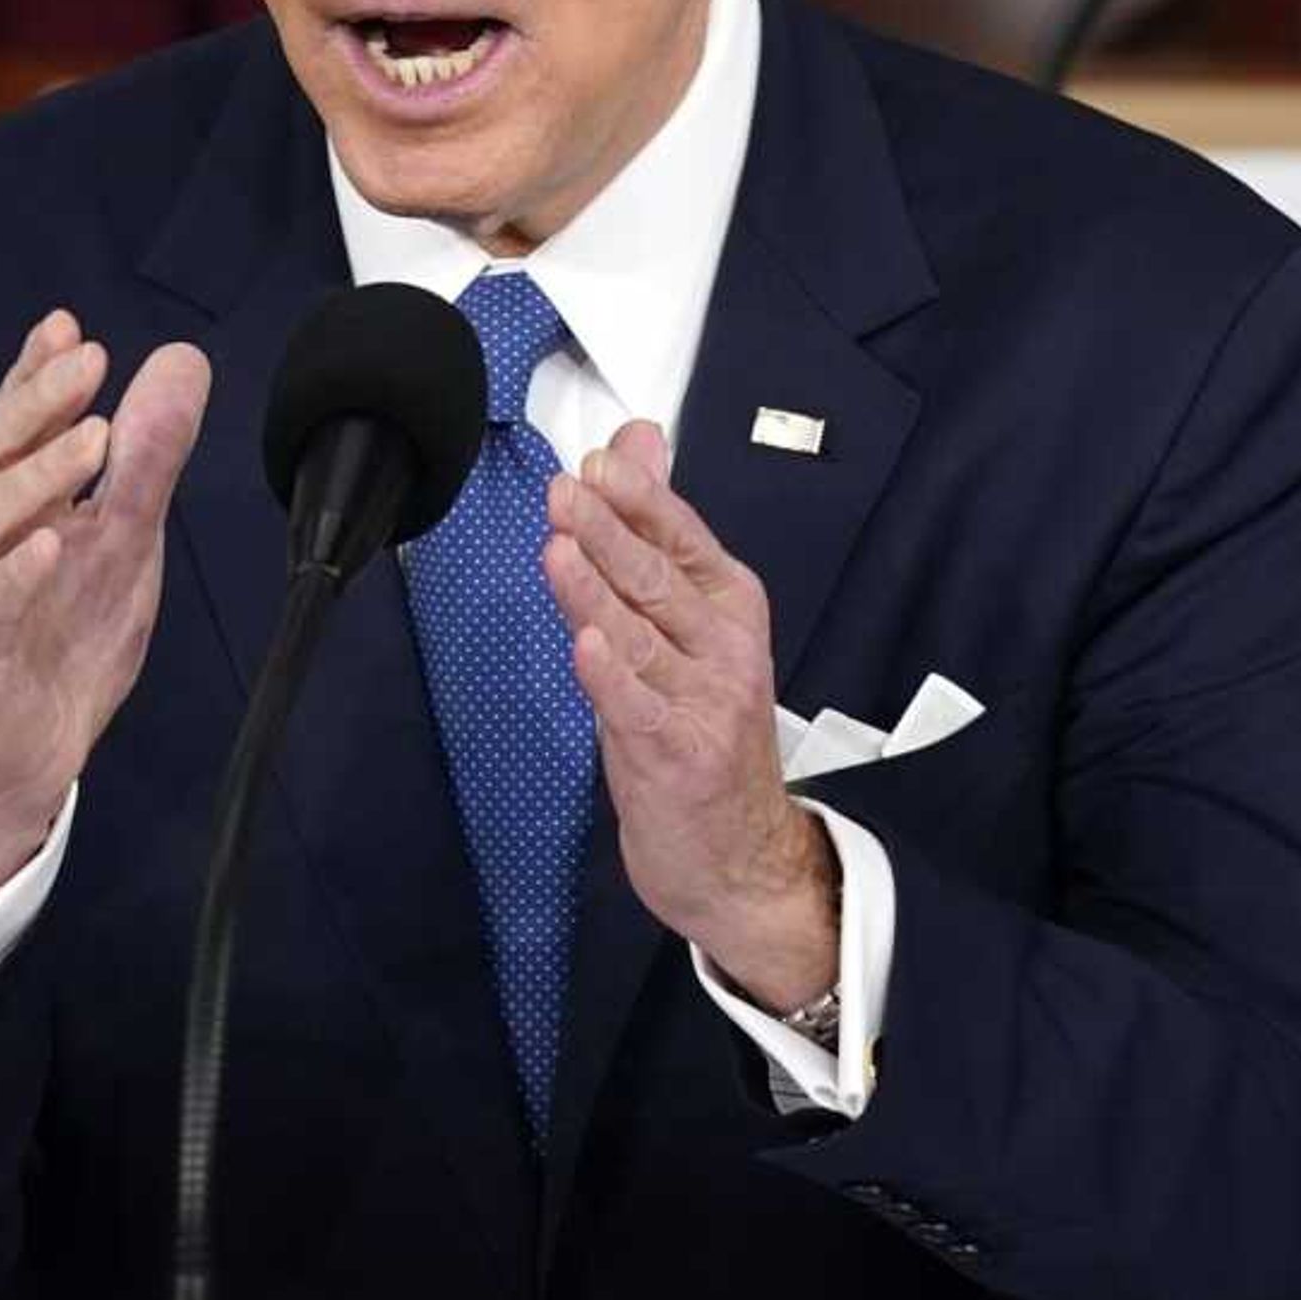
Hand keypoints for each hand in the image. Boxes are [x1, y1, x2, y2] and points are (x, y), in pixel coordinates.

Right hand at [0, 309, 210, 953]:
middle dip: (40, 401)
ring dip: (40, 472)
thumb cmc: (63, 631)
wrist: (27, 747)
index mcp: (7, 494)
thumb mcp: (124, 534)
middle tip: (89, 360)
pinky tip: (51, 544)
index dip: (36, 370)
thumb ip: (148, 453)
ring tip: (93, 439)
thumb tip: (180, 360)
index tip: (69, 326)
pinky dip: (18, 572)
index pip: (18, 418)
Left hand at [540, 420, 839, 1009]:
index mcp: (729, 608)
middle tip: (568, 491)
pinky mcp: (679, 756)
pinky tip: (586, 644)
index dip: (642, 500)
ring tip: (561, 548)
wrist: (740, 855)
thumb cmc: (701, 729)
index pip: (684, 539)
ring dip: (597, 592)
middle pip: (659, 580)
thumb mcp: (683, 628)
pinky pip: (638, 708)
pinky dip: (611, 677)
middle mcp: (725, 649)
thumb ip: (650, 535)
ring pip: (641, 637)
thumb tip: (635, 444)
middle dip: (609, 532)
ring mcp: (704, 704)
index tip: (600, 462)